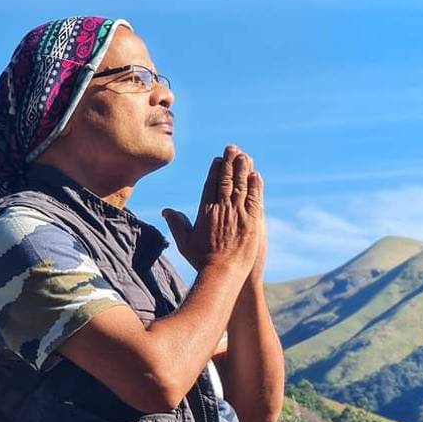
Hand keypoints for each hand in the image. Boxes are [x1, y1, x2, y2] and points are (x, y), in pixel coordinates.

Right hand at [163, 145, 262, 274]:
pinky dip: (256, 186)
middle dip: (229, 162)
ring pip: (242, 185)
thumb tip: (166, 211)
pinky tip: (256, 176)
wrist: (222, 273)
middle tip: (233, 148)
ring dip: (243, 168)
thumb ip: (176, 223)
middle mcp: (222, 208)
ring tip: (245, 156)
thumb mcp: (184, 241)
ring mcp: (239, 214)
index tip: (218, 159)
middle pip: (226, 179)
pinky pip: (255, 199)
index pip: (211, 184)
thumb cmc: (201, 260)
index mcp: (206, 210)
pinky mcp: (252, 221)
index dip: (215, 170)